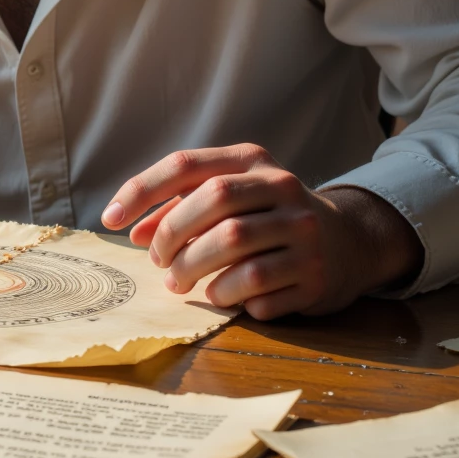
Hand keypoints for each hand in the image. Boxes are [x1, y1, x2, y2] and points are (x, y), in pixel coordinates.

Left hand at [101, 143, 423, 318]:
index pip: (186, 164)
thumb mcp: (231, 197)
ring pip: (235, 249)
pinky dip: (230, 296)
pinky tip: (223, 295)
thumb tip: (136, 232)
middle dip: (173, 236)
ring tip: (181, 283)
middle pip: (213, 202)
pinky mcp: (315, 275)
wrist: (349, 241)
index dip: (142, 190)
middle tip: (158, 263)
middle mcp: (282, 187)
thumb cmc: (269, 216)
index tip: (110, 219)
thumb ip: (181, 206)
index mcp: (253, 160)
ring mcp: (304, 231)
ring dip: (196, 271)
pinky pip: (258, 290)